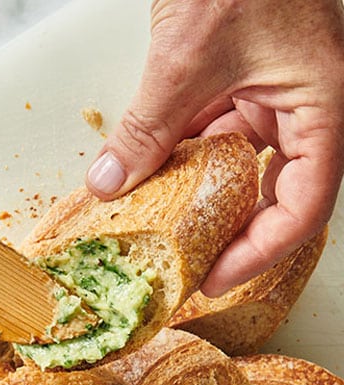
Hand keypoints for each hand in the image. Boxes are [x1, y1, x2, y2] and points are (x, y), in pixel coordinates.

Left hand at [85, 0, 343, 295]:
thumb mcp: (187, 58)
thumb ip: (149, 126)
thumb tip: (109, 183)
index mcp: (323, 105)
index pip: (305, 202)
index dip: (262, 250)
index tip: (216, 278)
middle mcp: (304, 103)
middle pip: (274, 190)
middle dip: (230, 232)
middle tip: (183, 271)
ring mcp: (272, 90)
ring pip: (238, 162)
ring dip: (197, 196)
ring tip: (155, 236)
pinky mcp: (239, 77)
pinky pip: (211, 130)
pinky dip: (178, 156)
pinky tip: (143, 180)